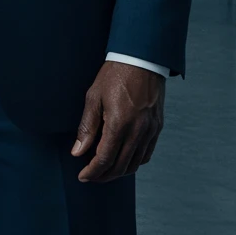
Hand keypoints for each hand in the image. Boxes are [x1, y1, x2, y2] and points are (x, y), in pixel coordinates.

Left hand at [70, 62, 164, 182]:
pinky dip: (134, 162)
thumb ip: (86, 127)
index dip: (93, 172)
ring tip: (105, 170)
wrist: (142, 59)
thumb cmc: (115, 75)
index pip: (105, 159)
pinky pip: (146, 154)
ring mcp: (150, 130)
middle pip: (121, 166)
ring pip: (135, 163)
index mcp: (119, 123)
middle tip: (91, 176)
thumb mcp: (93, 97)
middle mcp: (138, 130)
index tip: (83, 176)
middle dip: (104, 176)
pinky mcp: (157, 127)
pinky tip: (123, 159)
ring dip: (119, 171)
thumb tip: (78, 152)